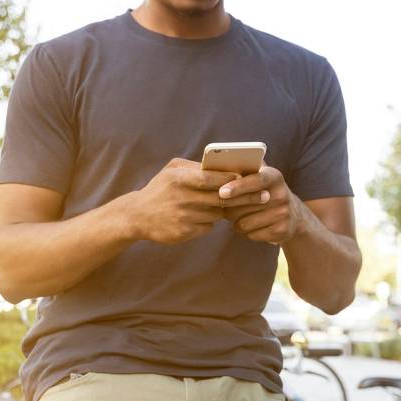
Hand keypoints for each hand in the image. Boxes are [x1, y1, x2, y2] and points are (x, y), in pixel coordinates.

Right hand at [127, 158, 270, 244]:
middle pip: (222, 199)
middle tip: (265, 196)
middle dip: (246, 198)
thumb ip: (195, 167)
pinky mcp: (183, 233)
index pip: (214, 179)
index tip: (251, 179)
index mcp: (180, 179)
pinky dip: (209, 222)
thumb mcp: (172, 171)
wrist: (136, 216)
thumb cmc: (159, 189)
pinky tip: (202, 217)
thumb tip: (224, 166)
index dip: (234, 179)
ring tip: (232, 205)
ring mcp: (183, 217)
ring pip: (217, 214)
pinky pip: (207, 227)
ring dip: (225, 210)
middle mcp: (182, 199)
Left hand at [220, 166, 303, 243]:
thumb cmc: (265, 192)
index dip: (238, 187)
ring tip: (240, 216)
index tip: (222, 192)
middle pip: (243, 205)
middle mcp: (281, 194)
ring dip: (236, 222)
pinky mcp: (281, 231)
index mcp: (274, 177)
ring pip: (243, 223)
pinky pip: (250, 235)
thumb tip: (216, 166)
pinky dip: (245, 232)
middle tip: (225, 205)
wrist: (294, 215)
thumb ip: (244, 170)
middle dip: (228, 207)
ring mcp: (283, 214)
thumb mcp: (260, 177)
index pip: (256, 180)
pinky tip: (252, 226)